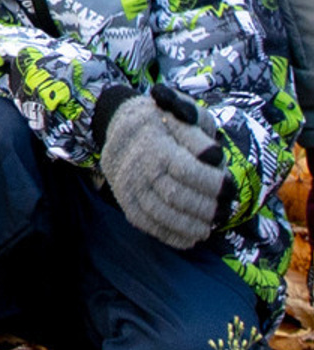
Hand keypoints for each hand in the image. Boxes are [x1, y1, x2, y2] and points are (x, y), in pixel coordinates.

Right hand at [99, 88, 228, 248]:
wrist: (119, 124)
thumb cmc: (161, 120)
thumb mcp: (181, 113)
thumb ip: (198, 134)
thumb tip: (213, 157)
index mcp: (153, 141)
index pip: (187, 171)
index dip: (213, 183)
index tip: (230, 187)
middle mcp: (136, 165)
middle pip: (176, 196)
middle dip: (206, 208)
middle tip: (224, 209)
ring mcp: (127, 184)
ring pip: (161, 214)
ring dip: (191, 226)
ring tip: (210, 226)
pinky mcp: (124, 200)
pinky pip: (147, 225)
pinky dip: (172, 236)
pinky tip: (192, 236)